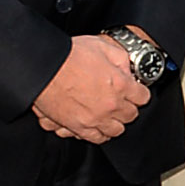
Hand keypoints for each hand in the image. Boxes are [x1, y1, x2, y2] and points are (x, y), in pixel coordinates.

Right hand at [32, 35, 150, 143]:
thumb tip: (127, 69)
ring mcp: (93, 118)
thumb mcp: (102, 46)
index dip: (139, 92)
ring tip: (108, 114)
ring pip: (115, 131)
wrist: (41, 68)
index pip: (143, 97)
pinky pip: (95, 138)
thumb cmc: (67, 56)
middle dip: (128, 107)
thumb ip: (120, 59)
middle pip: (131, 116)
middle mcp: (110, 105)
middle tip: (120, 100)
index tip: (134, 90)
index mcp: (120, 85)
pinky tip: (95, 125)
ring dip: (114, 122)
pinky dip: (97, 133)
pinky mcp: (76, 127)